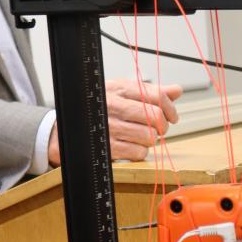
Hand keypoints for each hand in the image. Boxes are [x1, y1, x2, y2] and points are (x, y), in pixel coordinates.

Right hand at [47, 80, 182, 165]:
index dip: (171, 108)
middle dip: (162, 126)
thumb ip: (151, 91)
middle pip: (156, 118)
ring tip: (139, 136)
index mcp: (120, 89)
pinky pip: (139, 152)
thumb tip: (177, 90)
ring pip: (149, 137)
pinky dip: (139, 152)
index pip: (157, 96)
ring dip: (149, 140)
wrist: (65, 128)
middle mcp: (115, 106)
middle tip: (157, 129)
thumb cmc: (98, 108)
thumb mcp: (121, 92)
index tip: (172, 116)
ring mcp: (111, 127)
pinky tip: (130, 145)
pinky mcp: (109, 146)